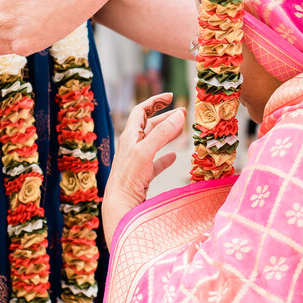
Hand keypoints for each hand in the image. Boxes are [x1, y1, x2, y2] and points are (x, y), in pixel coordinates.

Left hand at [101, 93, 184, 246]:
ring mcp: (136, 161)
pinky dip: (165, 158)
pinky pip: (155, 162)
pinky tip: (173, 158)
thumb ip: (162, 133)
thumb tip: (180, 114)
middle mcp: (131, 146)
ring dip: (167, 135)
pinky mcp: (141, 176)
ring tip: (181, 132)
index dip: (155, 101)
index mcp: (129, 136)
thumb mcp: (146, 151)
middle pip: (149, 126)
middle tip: (183, 114)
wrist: (120, 206)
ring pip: (153, 143)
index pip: (141, 111)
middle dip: (165, 118)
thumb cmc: (128, 178)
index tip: (170, 96)